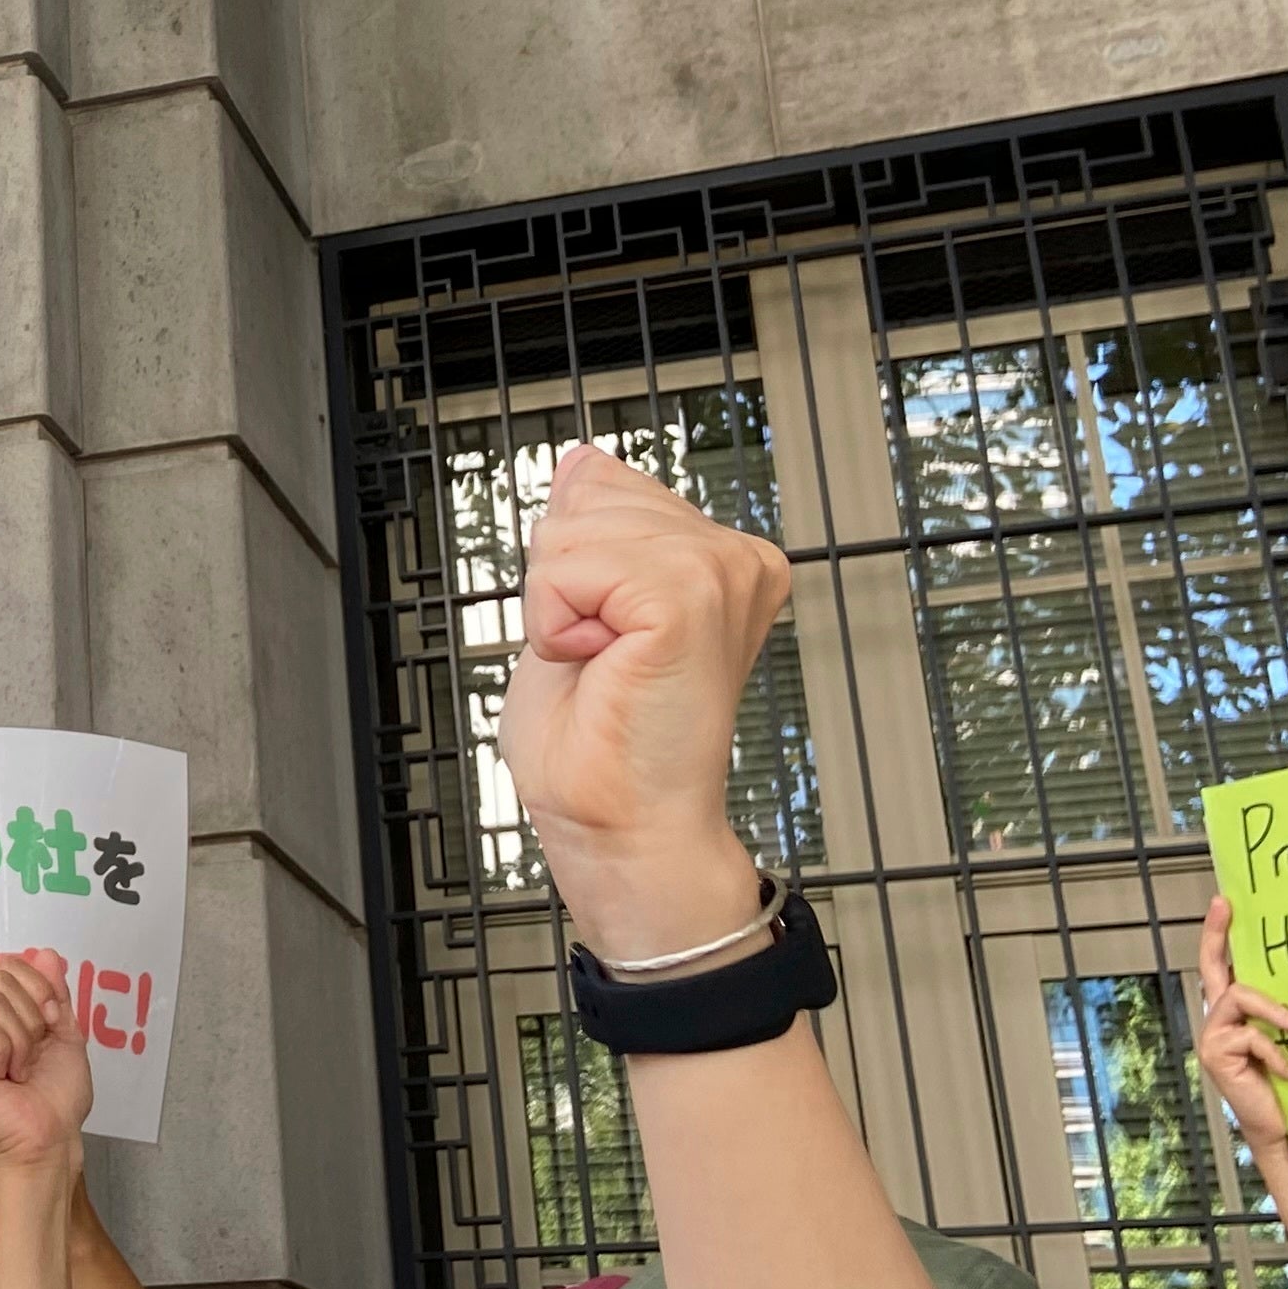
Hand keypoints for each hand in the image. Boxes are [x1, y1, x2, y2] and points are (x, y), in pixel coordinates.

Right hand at [0, 949, 90, 1173]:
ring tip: (16, 1070)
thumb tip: (45, 954)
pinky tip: (1, 1076)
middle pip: (0, 980)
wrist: (51, 1137)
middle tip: (30, 1056)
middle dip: (31, 1017)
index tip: (49, 1026)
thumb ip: (54, 992)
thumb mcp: (65, 1033)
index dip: (40, 990)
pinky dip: (2, 1050)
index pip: (10, 969)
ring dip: (20, 1039)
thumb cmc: (57, 1100)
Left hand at [494, 446, 783, 962]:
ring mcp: (719, 572)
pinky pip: (570, 567)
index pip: (602, 482)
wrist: (621, 828)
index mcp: (714, 557)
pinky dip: (556, 621)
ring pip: (571, 529)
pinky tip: (603, 665)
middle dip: (558, 581)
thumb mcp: (573, 610)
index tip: (607, 637)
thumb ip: (587, 532)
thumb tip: (584, 460)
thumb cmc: (601, 747)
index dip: (568, 562)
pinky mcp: (690, 597)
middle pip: (583, 497)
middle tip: (603, 660)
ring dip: (556, 607)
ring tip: (606, 666)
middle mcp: (732, 557)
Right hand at [1195, 894, 1287, 1165]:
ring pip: (1238, 996)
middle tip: (1224, 907)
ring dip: (1273, 1010)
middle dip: (1215, 934)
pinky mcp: (1217, 1054)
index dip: (1219, 934)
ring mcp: (1214, 1036)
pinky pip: (1249, 1034)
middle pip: (1210, 968)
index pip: (1222, 967)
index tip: (1224, 902)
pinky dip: (1276, 1051)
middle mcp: (1219, 1020)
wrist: (1287, 1133)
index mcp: (1236, 1014)